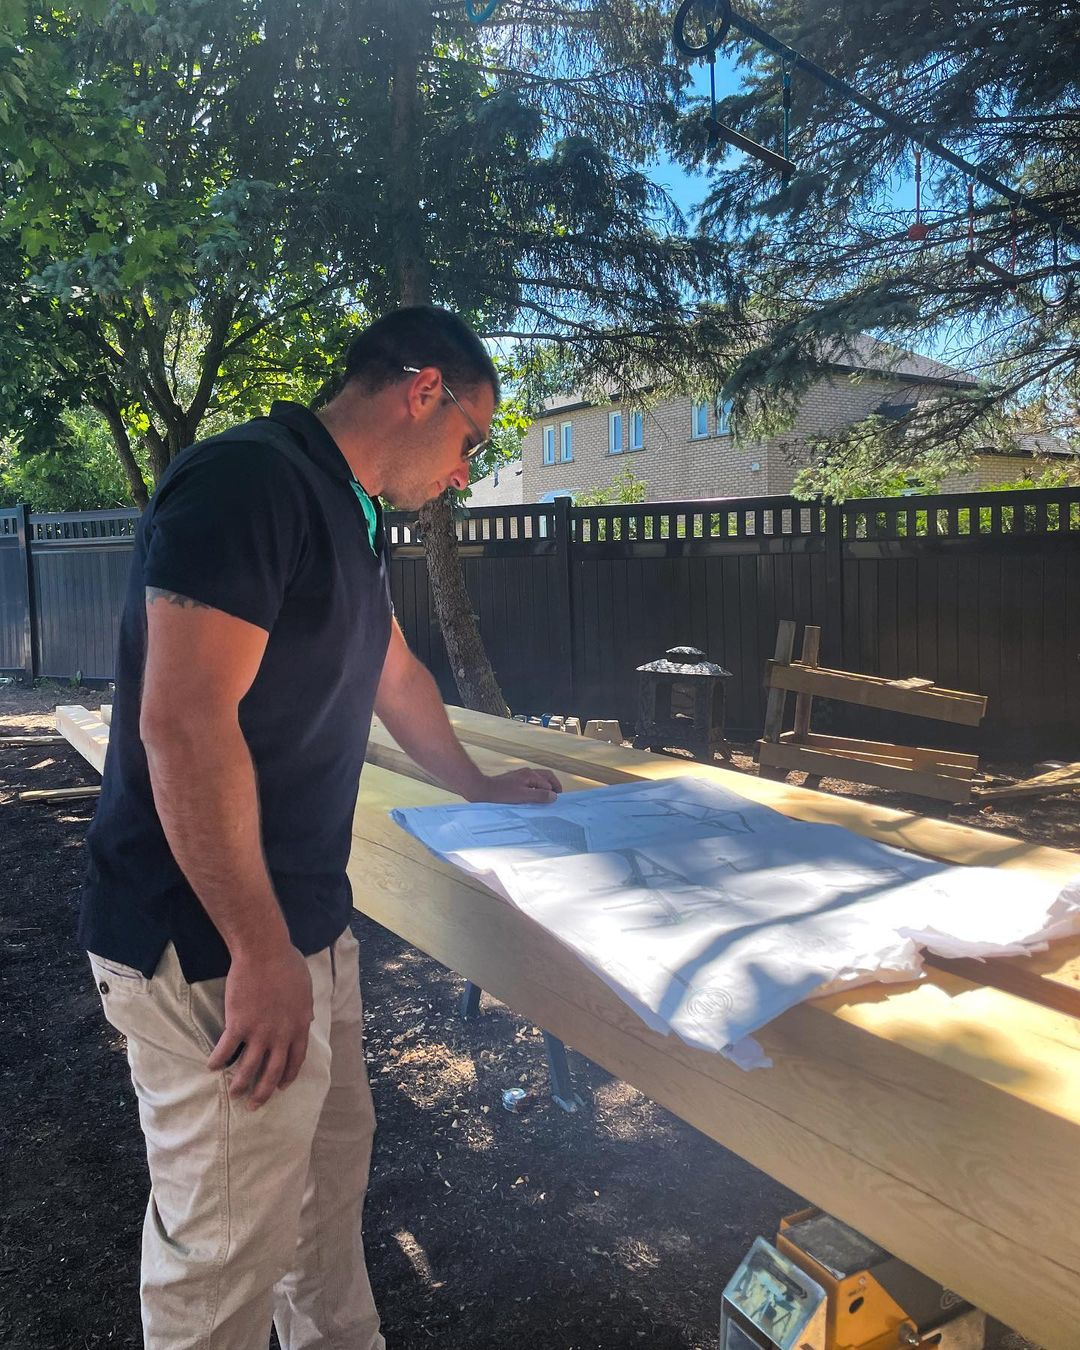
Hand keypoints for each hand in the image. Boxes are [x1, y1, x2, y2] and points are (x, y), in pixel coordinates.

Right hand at [206, 943, 313, 1109]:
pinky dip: (218, 1061)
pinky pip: (225, 1050)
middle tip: (255, 1106)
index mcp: (299, 1026)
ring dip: (239, 1085)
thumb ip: (305, 1009)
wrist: (265, 954)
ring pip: (248, 1068)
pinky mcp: (238, 1025)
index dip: (287, 1076)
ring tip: (233, 1094)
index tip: (281, 1087)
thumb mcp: (306, 989)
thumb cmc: (288, 964)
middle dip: (263, 1093)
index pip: (295, 1060)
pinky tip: (211, 1067)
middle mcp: (280, 1035)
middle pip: (272, 1072)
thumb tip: (307, 1021)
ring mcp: (259, 1032)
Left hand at [468, 766, 561, 804]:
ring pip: (539, 779)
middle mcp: (527, 772)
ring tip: (545, 799)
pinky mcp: (515, 780)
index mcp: (530, 775)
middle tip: (556, 798)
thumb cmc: (501, 793)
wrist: (482, 790)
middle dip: (553, 786)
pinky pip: (531, 782)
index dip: (554, 792)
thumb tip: (554, 796)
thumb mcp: (522, 796)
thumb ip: (539, 796)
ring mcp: (520, 775)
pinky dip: (536, 788)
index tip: (556, 803)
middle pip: (546, 776)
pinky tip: (533, 798)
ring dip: (545, 787)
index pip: (549, 783)